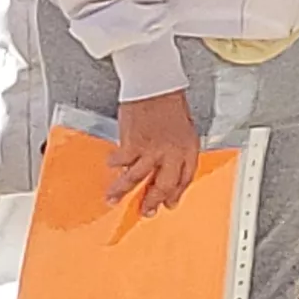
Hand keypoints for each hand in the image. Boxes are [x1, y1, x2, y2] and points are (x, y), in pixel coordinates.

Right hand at [110, 90, 204, 210]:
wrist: (156, 87)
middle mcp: (171, 154)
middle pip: (162, 186)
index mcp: (188, 150)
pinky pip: (121, 161)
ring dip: (122, 191)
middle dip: (152, 201)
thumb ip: (178, 151)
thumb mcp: (185, 130)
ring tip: (113, 199)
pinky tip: (110, 167)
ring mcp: (151, 151)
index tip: (169, 203)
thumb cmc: (171, 104)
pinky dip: (114, 165)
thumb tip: (168, 169)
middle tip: (146, 211)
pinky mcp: (132, 144)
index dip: (176, 194)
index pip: (185, 179)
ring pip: (136, 178)